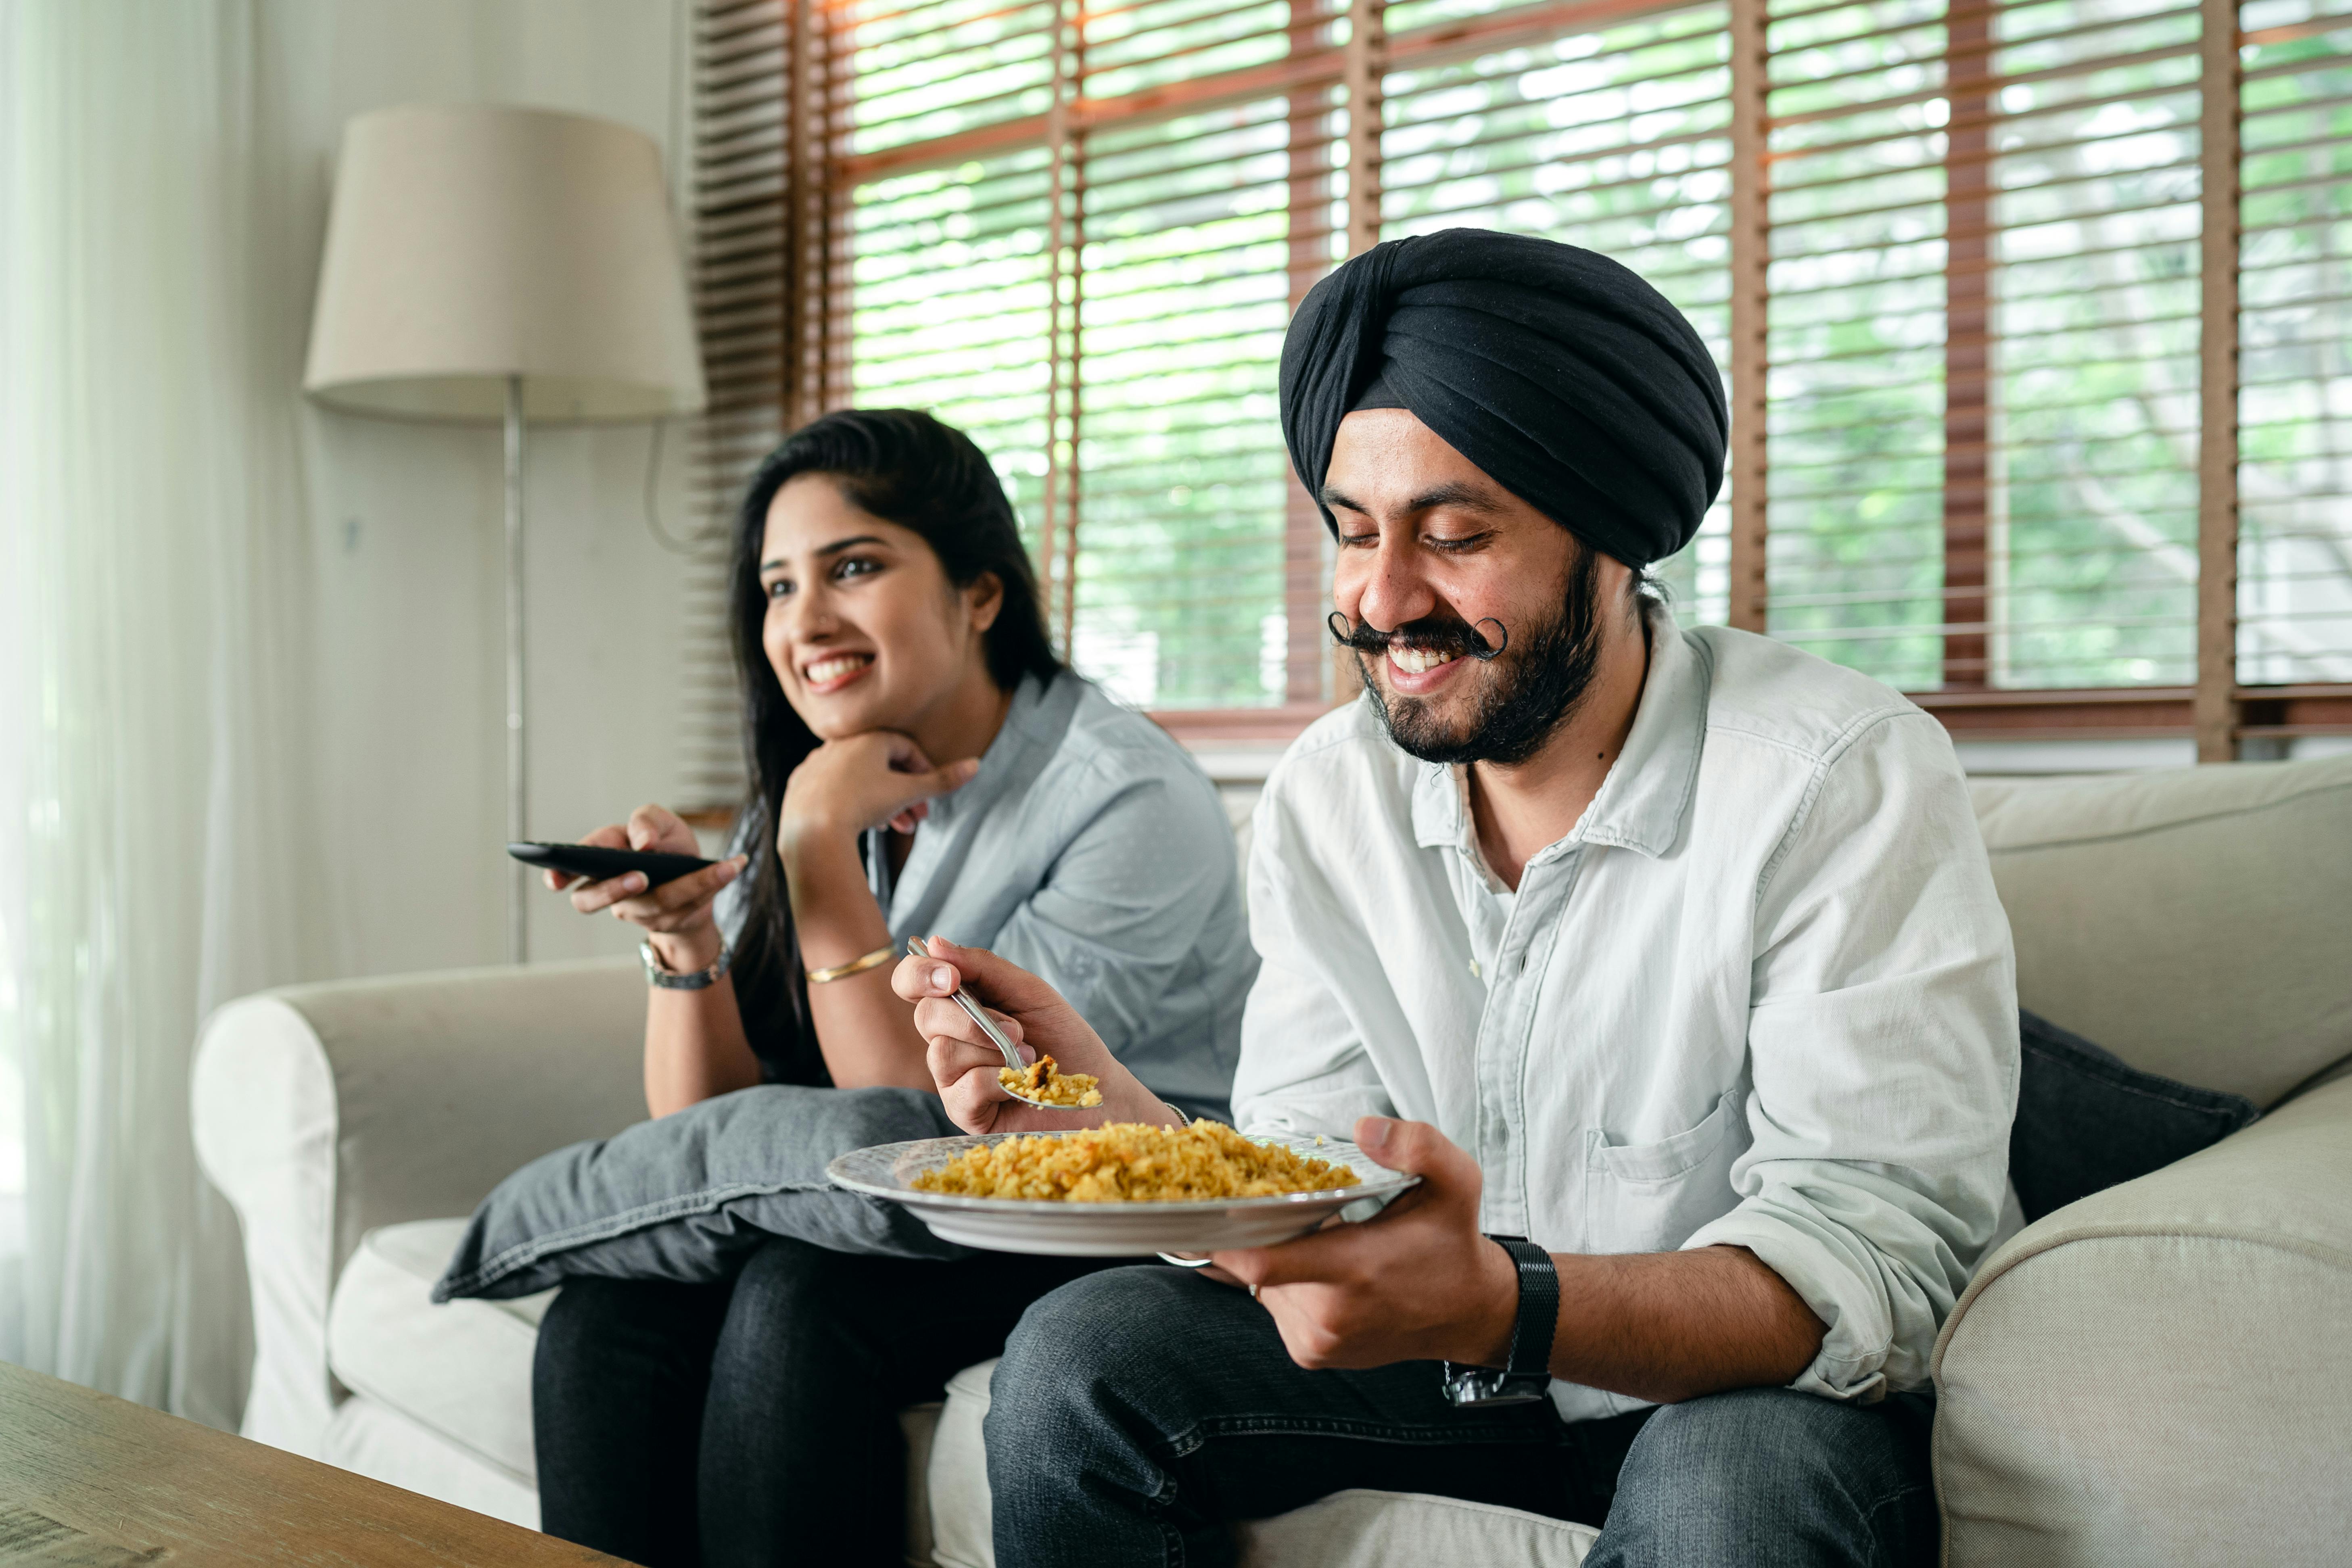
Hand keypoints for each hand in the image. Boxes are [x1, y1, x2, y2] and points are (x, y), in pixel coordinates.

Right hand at [550, 804, 745, 972]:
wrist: (694, 876)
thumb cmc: (666, 844)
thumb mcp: (659, 821)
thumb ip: (646, 820)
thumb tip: (642, 842)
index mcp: (602, 855)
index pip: (575, 862)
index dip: (560, 871)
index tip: (555, 878)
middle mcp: (612, 886)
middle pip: (591, 899)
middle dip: (613, 890)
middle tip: (640, 877)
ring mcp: (637, 909)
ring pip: (651, 907)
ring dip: (686, 885)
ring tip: (718, 867)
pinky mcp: (667, 920)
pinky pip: (687, 907)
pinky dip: (713, 883)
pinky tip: (735, 864)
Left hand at [780, 732, 978, 847]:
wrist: (811, 830)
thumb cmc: (861, 805)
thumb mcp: (908, 793)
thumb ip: (942, 779)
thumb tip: (976, 764)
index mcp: (867, 738)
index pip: (905, 748)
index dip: (923, 772)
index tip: (930, 796)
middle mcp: (839, 744)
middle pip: (881, 766)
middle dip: (904, 794)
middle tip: (917, 820)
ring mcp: (816, 764)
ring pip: (857, 779)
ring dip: (881, 802)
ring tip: (893, 827)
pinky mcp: (800, 784)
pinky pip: (833, 789)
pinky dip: (852, 803)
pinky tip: (862, 823)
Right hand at [890, 938, 1168, 1134]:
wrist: (1094, 1088)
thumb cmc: (1061, 1038)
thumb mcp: (1027, 991)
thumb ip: (982, 966)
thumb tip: (935, 942)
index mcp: (958, 1005)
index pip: (911, 983)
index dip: (919, 975)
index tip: (953, 977)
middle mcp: (947, 1039)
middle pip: (925, 1017)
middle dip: (972, 1018)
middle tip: (1017, 1030)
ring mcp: (952, 1078)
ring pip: (942, 1053)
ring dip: (993, 1050)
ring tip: (1028, 1058)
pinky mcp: (964, 1112)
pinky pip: (964, 1089)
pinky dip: (999, 1081)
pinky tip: (1021, 1085)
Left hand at [1209, 1118, 1518, 1371]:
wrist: (1466, 1312)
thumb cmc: (1451, 1241)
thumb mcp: (1456, 1181)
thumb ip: (1418, 1146)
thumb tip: (1364, 1129)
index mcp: (1356, 1269)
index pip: (1263, 1261)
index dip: (1227, 1235)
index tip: (1208, 1206)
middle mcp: (1330, 1315)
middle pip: (1256, 1266)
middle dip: (1262, 1232)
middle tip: (1282, 1204)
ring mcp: (1318, 1342)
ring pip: (1261, 1286)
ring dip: (1277, 1258)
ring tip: (1319, 1239)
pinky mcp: (1310, 1354)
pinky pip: (1275, 1306)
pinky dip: (1286, 1283)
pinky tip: (1322, 1269)